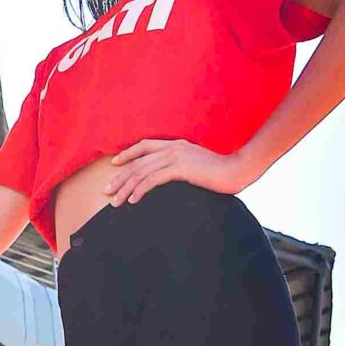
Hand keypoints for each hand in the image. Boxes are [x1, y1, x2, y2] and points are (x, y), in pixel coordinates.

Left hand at [106, 139, 252, 206]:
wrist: (238, 171)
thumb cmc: (221, 173)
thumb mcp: (197, 166)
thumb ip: (182, 166)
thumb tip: (171, 176)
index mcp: (176, 144)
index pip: (145, 146)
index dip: (127, 154)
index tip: (114, 165)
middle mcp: (173, 147)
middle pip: (138, 161)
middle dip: (120, 177)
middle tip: (107, 191)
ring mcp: (176, 156)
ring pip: (142, 172)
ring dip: (126, 188)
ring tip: (115, 201)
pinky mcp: (181, 168)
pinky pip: (153, 180)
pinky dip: (140, 190)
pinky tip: (133, 200)